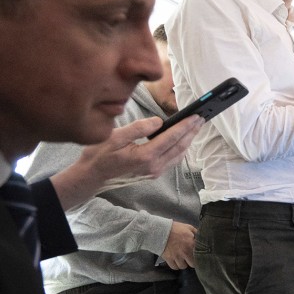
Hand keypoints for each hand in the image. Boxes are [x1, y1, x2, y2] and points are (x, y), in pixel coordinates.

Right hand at [50, 115, 202, 209]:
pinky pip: (172, 160)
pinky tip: (182, 140)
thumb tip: (159, 121)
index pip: (172, 137)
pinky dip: (180, 148)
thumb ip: (138, 128)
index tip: (196, 116)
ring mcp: (155, 171)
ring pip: (179, 155)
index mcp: (145, 156)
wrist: (91, 177)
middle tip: (202, 118)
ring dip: (188, 140)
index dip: (186, 126)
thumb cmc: (99, 155)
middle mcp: (154, 166)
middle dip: (192, 132)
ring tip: (195, 127)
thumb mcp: (114, 136)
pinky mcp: (153, 173)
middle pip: (180, 147)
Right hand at [161, 221, 196, 269]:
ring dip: (183, 263)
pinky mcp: (169, 259)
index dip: (199, 256)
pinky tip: (176, 261)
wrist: (160, 230)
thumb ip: (196, 234)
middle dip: (191, 261)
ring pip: (183, 266)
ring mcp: (177, 257)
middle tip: (190, 258)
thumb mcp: (188, 228)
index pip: (199, 256)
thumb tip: (201, 238)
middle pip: (192, 264)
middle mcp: (185, 253)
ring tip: (182, 259)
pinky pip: (174, 267)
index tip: (198, 256)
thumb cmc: (175, 228)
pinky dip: (175, 265)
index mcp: (191, 244)